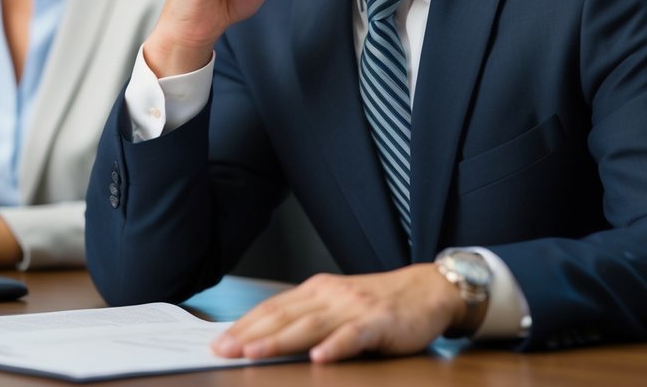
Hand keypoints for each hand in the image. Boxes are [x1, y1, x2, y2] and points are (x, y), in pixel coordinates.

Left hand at [211, 264, 465, 363]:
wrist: (428, 290)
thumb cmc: (379, 303)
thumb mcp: (338, 303)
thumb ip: (309, 316)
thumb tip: (265, 336)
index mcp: (317, 290)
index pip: (273, 308)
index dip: (244, 325)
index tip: (218, 342)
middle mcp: (331, 295)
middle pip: (284, 315)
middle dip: (250, 334)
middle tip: (222, 350)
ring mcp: (354, 307)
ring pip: (311, 325)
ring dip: (280, 339)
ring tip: (255, 352)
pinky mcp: (379, 323)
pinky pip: (353, 336)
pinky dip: (335, 346)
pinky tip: (319, 357)